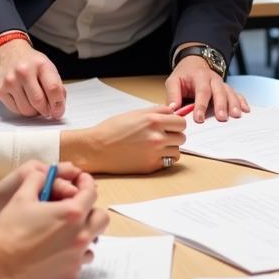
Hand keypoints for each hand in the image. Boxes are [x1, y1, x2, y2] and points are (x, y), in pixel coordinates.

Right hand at [0, 38, 65, 118]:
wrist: (9, 53)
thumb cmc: (31, 62)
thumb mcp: (48, 67)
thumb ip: (56, 86)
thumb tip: (58, 107)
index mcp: (41, 64)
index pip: (53, 89)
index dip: (58, 105)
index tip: (59, 111)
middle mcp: (24, 71)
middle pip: (39, 101)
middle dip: (46, 111)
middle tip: (48, 112)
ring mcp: (10, 81)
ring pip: (26, 109)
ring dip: (35, 112)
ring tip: (37, 106)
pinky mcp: (0, 89)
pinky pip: (15, 109)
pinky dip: (23, 110)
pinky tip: (26, 102)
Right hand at [0, 161, 109, 278]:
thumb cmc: (9, 230)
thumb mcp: (21, 196)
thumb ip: (37, 178)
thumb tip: (44, 173)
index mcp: (72, 214)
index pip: (91, 193)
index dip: (86, 183)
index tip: (80, 181)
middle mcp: (80, 237)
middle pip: (100, 219)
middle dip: (91, 210)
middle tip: (76, 208)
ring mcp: (76, 259)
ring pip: (92, 243)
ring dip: (83, 235)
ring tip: (64, 233)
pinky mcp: (69, 277)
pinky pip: (78, 263)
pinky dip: (71, 255)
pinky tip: (54, 253)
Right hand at [61, 106, 186, 173]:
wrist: (96, 149)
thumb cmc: (112, 129)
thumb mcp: (135, 113)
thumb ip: (156, 111)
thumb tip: (172, 111)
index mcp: (154, 121)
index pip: (181, 122)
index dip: (176, 123)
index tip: (171, 125)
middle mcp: (157, 137)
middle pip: (182, 137)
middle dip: (174, 135)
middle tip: (163, 136)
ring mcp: (155, 153)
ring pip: (177, 151)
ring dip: (170, 148)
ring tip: (156, 146)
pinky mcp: (150, 166)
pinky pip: (168, 162)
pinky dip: (164, 159)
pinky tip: (152, 155)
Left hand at [165, 56, 249, 122]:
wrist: (195, 63)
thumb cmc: (184, 75)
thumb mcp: (174, 81)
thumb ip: (173, 94)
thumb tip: (173, 109)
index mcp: (199, 76)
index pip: (201, 91)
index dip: (200, 105)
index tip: (199, 118)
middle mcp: (213, 79)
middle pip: (219, 91)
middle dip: (221, 105)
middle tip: (221, 118)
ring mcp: (221, 83)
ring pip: (230, 92)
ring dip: (234, 104)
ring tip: (236, 115)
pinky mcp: (227, 88)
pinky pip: (236, 94)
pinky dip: (242, 101)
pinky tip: (246, 110)